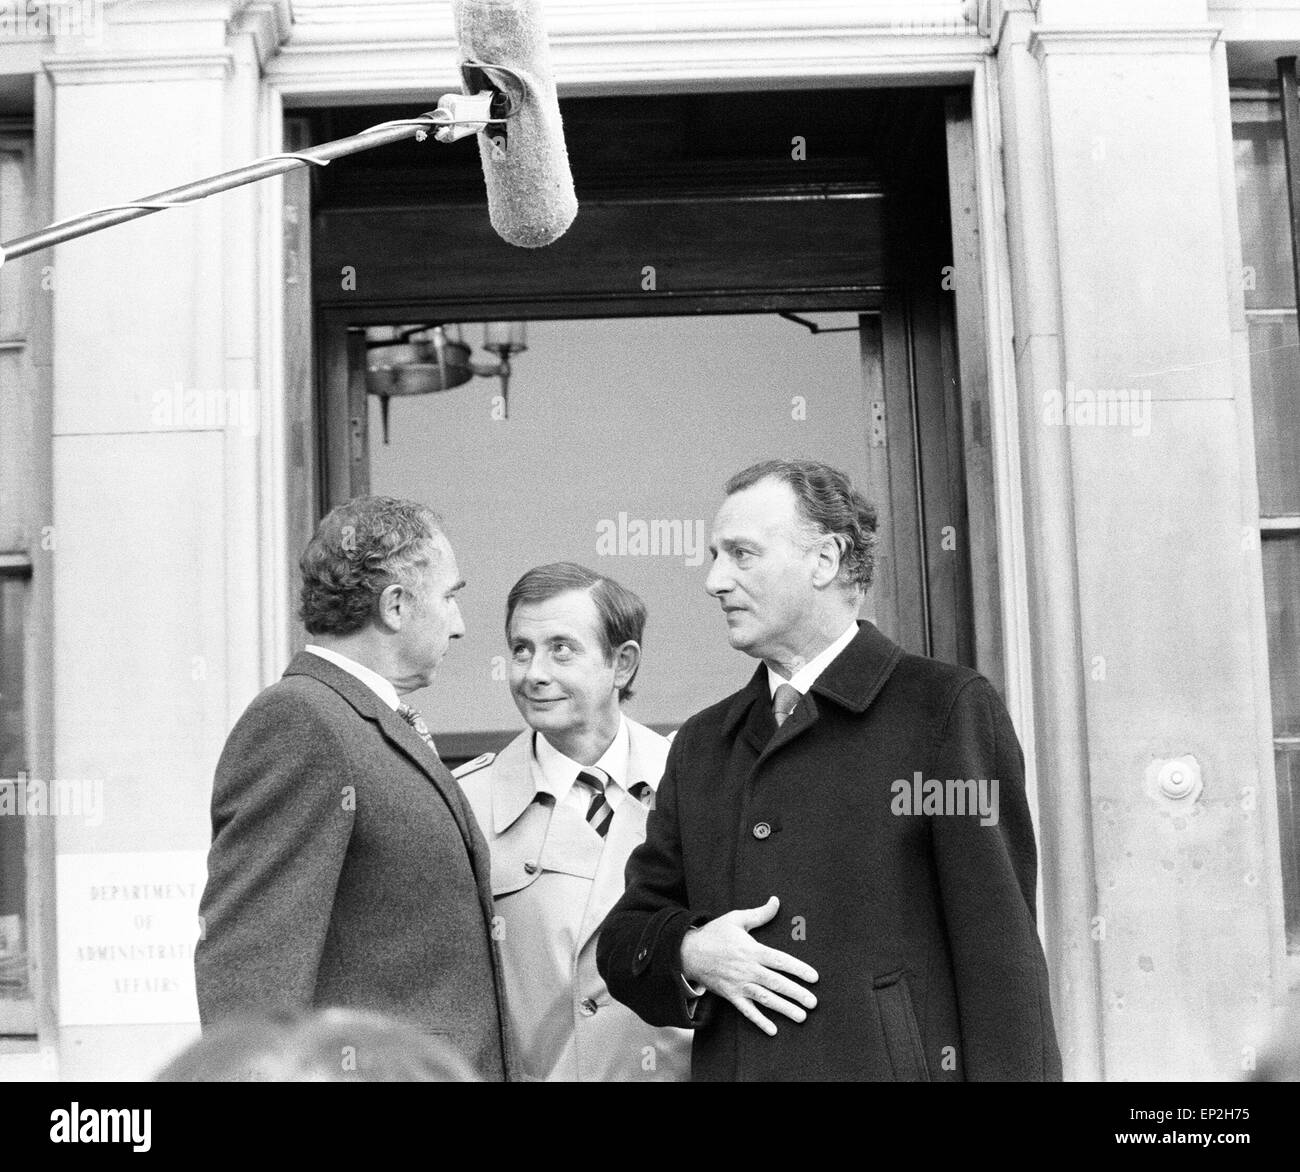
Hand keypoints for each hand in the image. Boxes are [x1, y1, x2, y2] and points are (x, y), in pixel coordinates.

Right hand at [679, 896, 818, 1036]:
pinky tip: (773, 1030)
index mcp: (752, 950)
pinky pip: (747, 1011)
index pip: (780, 960)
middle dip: (796, 993)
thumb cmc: (714, 933)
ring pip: (765, 999)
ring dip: (784, 1008)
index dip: (798, 969)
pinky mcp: (731, 995)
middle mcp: (748, 969)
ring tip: (801, 1017)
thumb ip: (759, 914)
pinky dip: (759, 1021)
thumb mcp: (736, 918)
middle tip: (813, 1003)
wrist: (687, 952)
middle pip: (776, 982)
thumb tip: (776, 901)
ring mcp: (739, 984)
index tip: (814, 977)